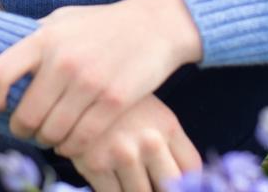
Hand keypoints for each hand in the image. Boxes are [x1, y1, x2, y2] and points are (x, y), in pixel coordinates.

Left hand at [0, 0, 202, 156]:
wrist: (155, 24)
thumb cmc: (103, 23)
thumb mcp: (63, 19)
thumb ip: (35, 37)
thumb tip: (0, 53)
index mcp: (44, 38)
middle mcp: (63, 61)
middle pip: (25, 116)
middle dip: (22, 129)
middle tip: (27, 129)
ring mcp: (89, 83)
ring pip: (52, 133)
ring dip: (47, 141)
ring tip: (50, 136)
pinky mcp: (114, 102)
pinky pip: (81, 140)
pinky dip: (71, 148)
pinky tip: (71, 142)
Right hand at [60, 93, 201, 191]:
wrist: (76, 85)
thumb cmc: (118, 106)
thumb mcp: (151, 115)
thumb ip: (169, 145)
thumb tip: (179, 183)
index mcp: (168, 126)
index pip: (191, 170)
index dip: (186, 184)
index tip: (172, 183)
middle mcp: (150, 141)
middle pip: (170, 186)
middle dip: (160, 188)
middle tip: (147, 178)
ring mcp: (123, 154)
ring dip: (134, 190)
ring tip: (124, 173)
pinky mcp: (95, 164)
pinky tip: (108, 177)